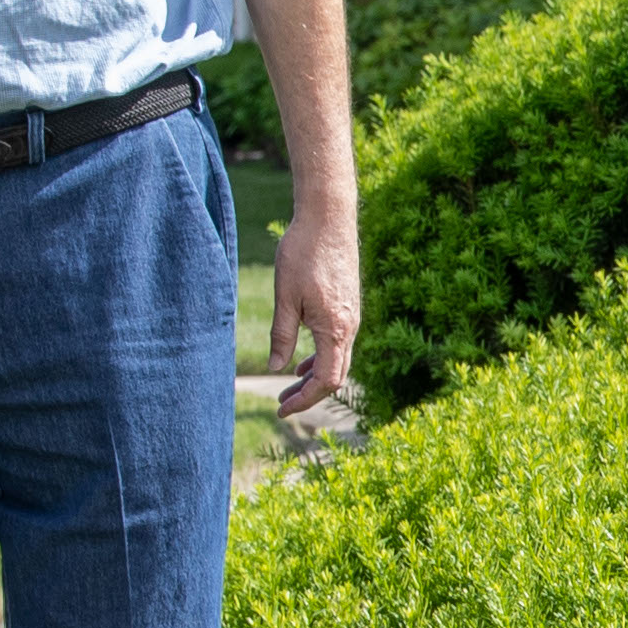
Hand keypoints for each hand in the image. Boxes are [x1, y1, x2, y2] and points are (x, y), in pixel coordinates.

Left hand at [264, 210, 358, 435]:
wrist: (329, 218)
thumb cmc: (303, 253)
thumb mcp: (284, 297)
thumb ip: (281, 336)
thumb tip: (276, 368)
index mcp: (334, 329)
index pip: (325, 380)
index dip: (304, 400)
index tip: (282, 409)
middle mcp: (349, 327)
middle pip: (336, 376)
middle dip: (309, 394)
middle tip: (281, 403)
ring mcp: (352, 317)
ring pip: (339, 360)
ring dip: (315, 377)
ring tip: (289, 386)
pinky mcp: (349, 306)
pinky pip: (339, 344)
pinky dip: (322, 358)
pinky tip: (303, 360)